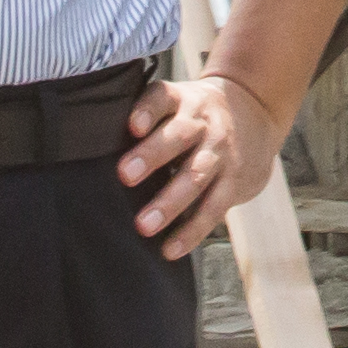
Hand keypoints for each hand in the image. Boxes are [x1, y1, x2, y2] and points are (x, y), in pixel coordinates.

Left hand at [120, 70, 279, 257]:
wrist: (255, 113)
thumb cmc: (193, 115)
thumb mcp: (177, 102)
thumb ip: (145, 119)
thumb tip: (92, 150)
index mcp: (182, 101)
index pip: (162, 98)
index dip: (147, 111)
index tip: (131, 126)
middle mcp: (202, 123)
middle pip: (178, 136)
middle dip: (152, 155)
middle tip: (124, 175)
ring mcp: (220, 152)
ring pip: (196, 176)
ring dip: (170, 202)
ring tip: (143, 226)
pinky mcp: (234, 182)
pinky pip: (213, 208)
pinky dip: (191, 231)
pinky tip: (170, 249)